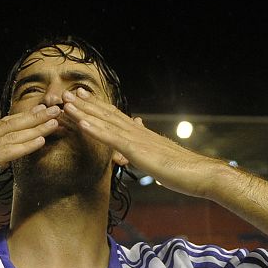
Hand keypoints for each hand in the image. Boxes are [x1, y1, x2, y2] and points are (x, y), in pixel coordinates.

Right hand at [0, 104, 61, 198]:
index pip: (6, 124)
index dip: (25, 117)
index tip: (41, 110)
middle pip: (15, 124)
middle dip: (37, 116)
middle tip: (57, 107)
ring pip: (16, 134)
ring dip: (38, 126)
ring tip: (57, 119)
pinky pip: (8, 151)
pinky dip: (26, 145)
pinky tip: (41, 141)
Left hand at [62, 88, 222, 197]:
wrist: (200, 174)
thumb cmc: (182, 169)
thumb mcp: (159, 155)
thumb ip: (147, 144)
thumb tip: (138, 134)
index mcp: (141, 133)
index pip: (115, 116)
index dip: (97, 106)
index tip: (82, 97)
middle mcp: (137, 131)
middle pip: (107, 114)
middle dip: (85, 104)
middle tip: (67, 94)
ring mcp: (136, 140)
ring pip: (105, 122)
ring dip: (84, 112)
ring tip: (67, 103)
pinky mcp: (137, 151)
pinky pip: (112, 139)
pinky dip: (95, 130)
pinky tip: (81, 123)